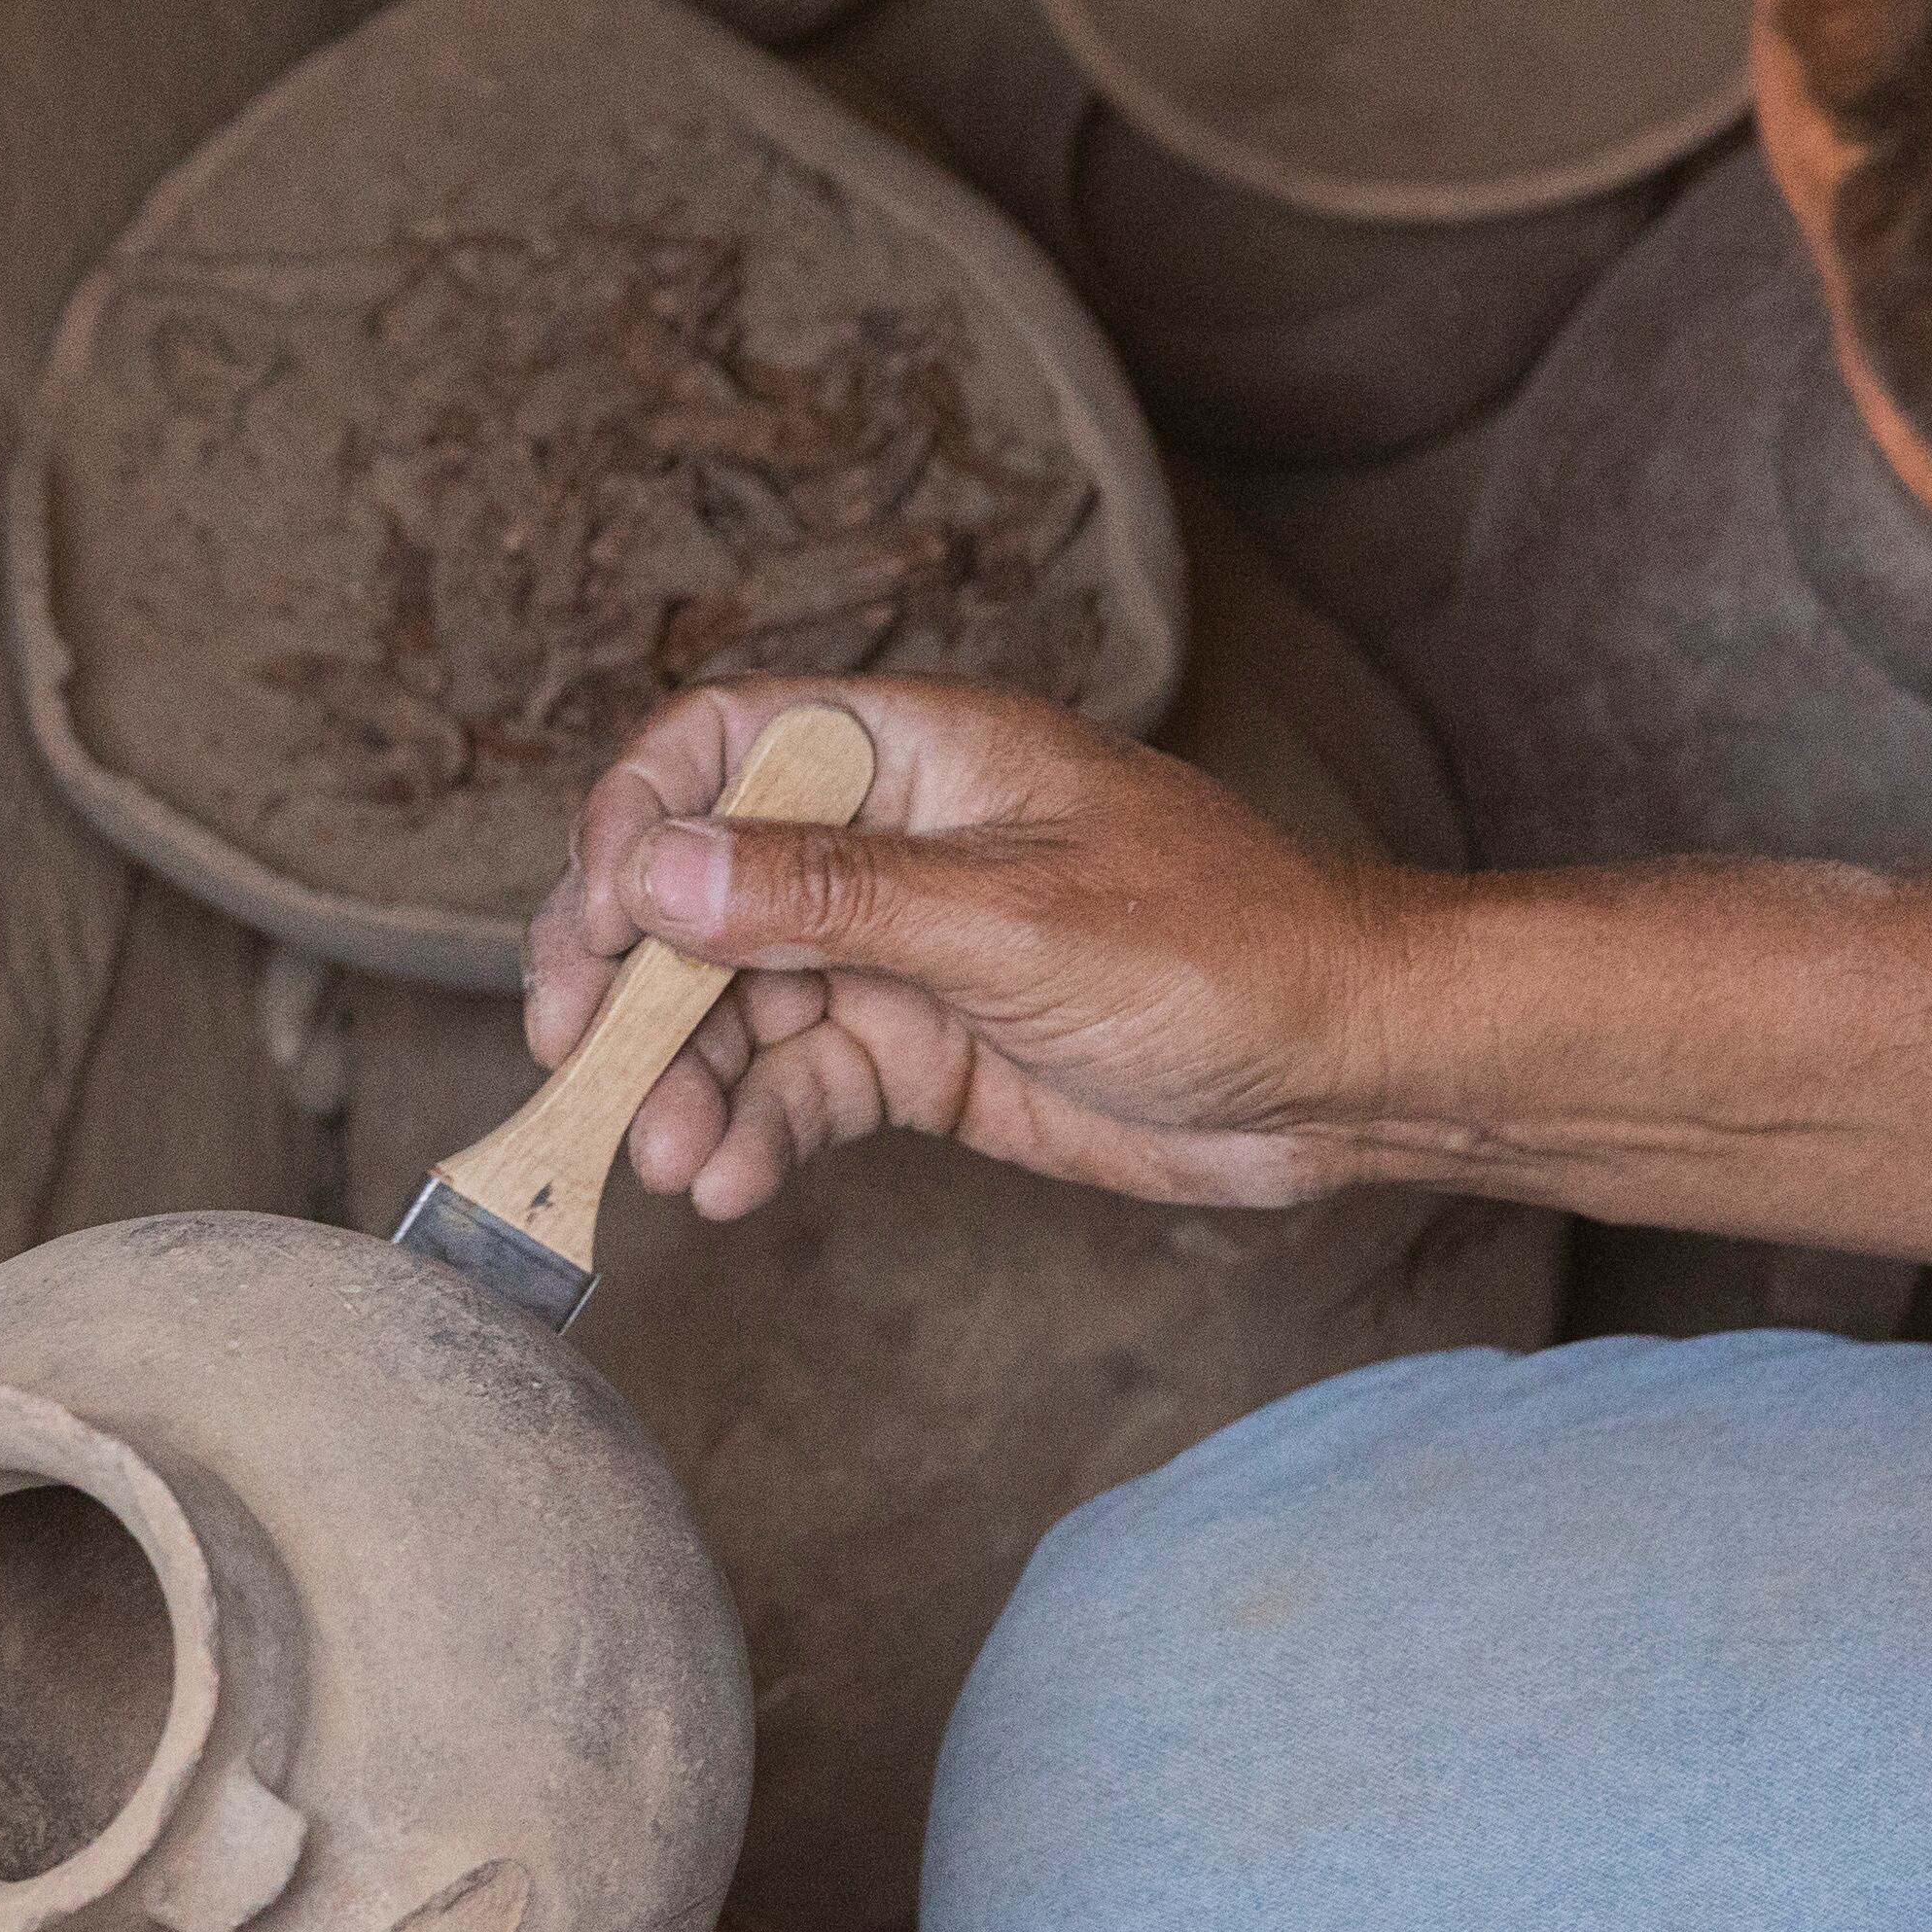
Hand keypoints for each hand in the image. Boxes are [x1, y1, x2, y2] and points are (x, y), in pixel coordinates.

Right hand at [523, 678, 1411, 1217]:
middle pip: (701, 890)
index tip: (598, 928)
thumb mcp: (1012, 919)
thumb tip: (659, 871)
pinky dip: (755, 1133)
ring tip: (668, 1161)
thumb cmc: (1226, 951)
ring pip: (738, 1005)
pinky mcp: (923, 1052)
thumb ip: (828, 897)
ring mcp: (902, 952)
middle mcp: (890, 843)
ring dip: (686, 1081)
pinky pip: (801, 1086)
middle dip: (630, 982)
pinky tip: (730, 1184)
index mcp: (916, 754)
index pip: (719, 748)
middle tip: (578, 1064)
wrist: (1353, 1074)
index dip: (635, 825)